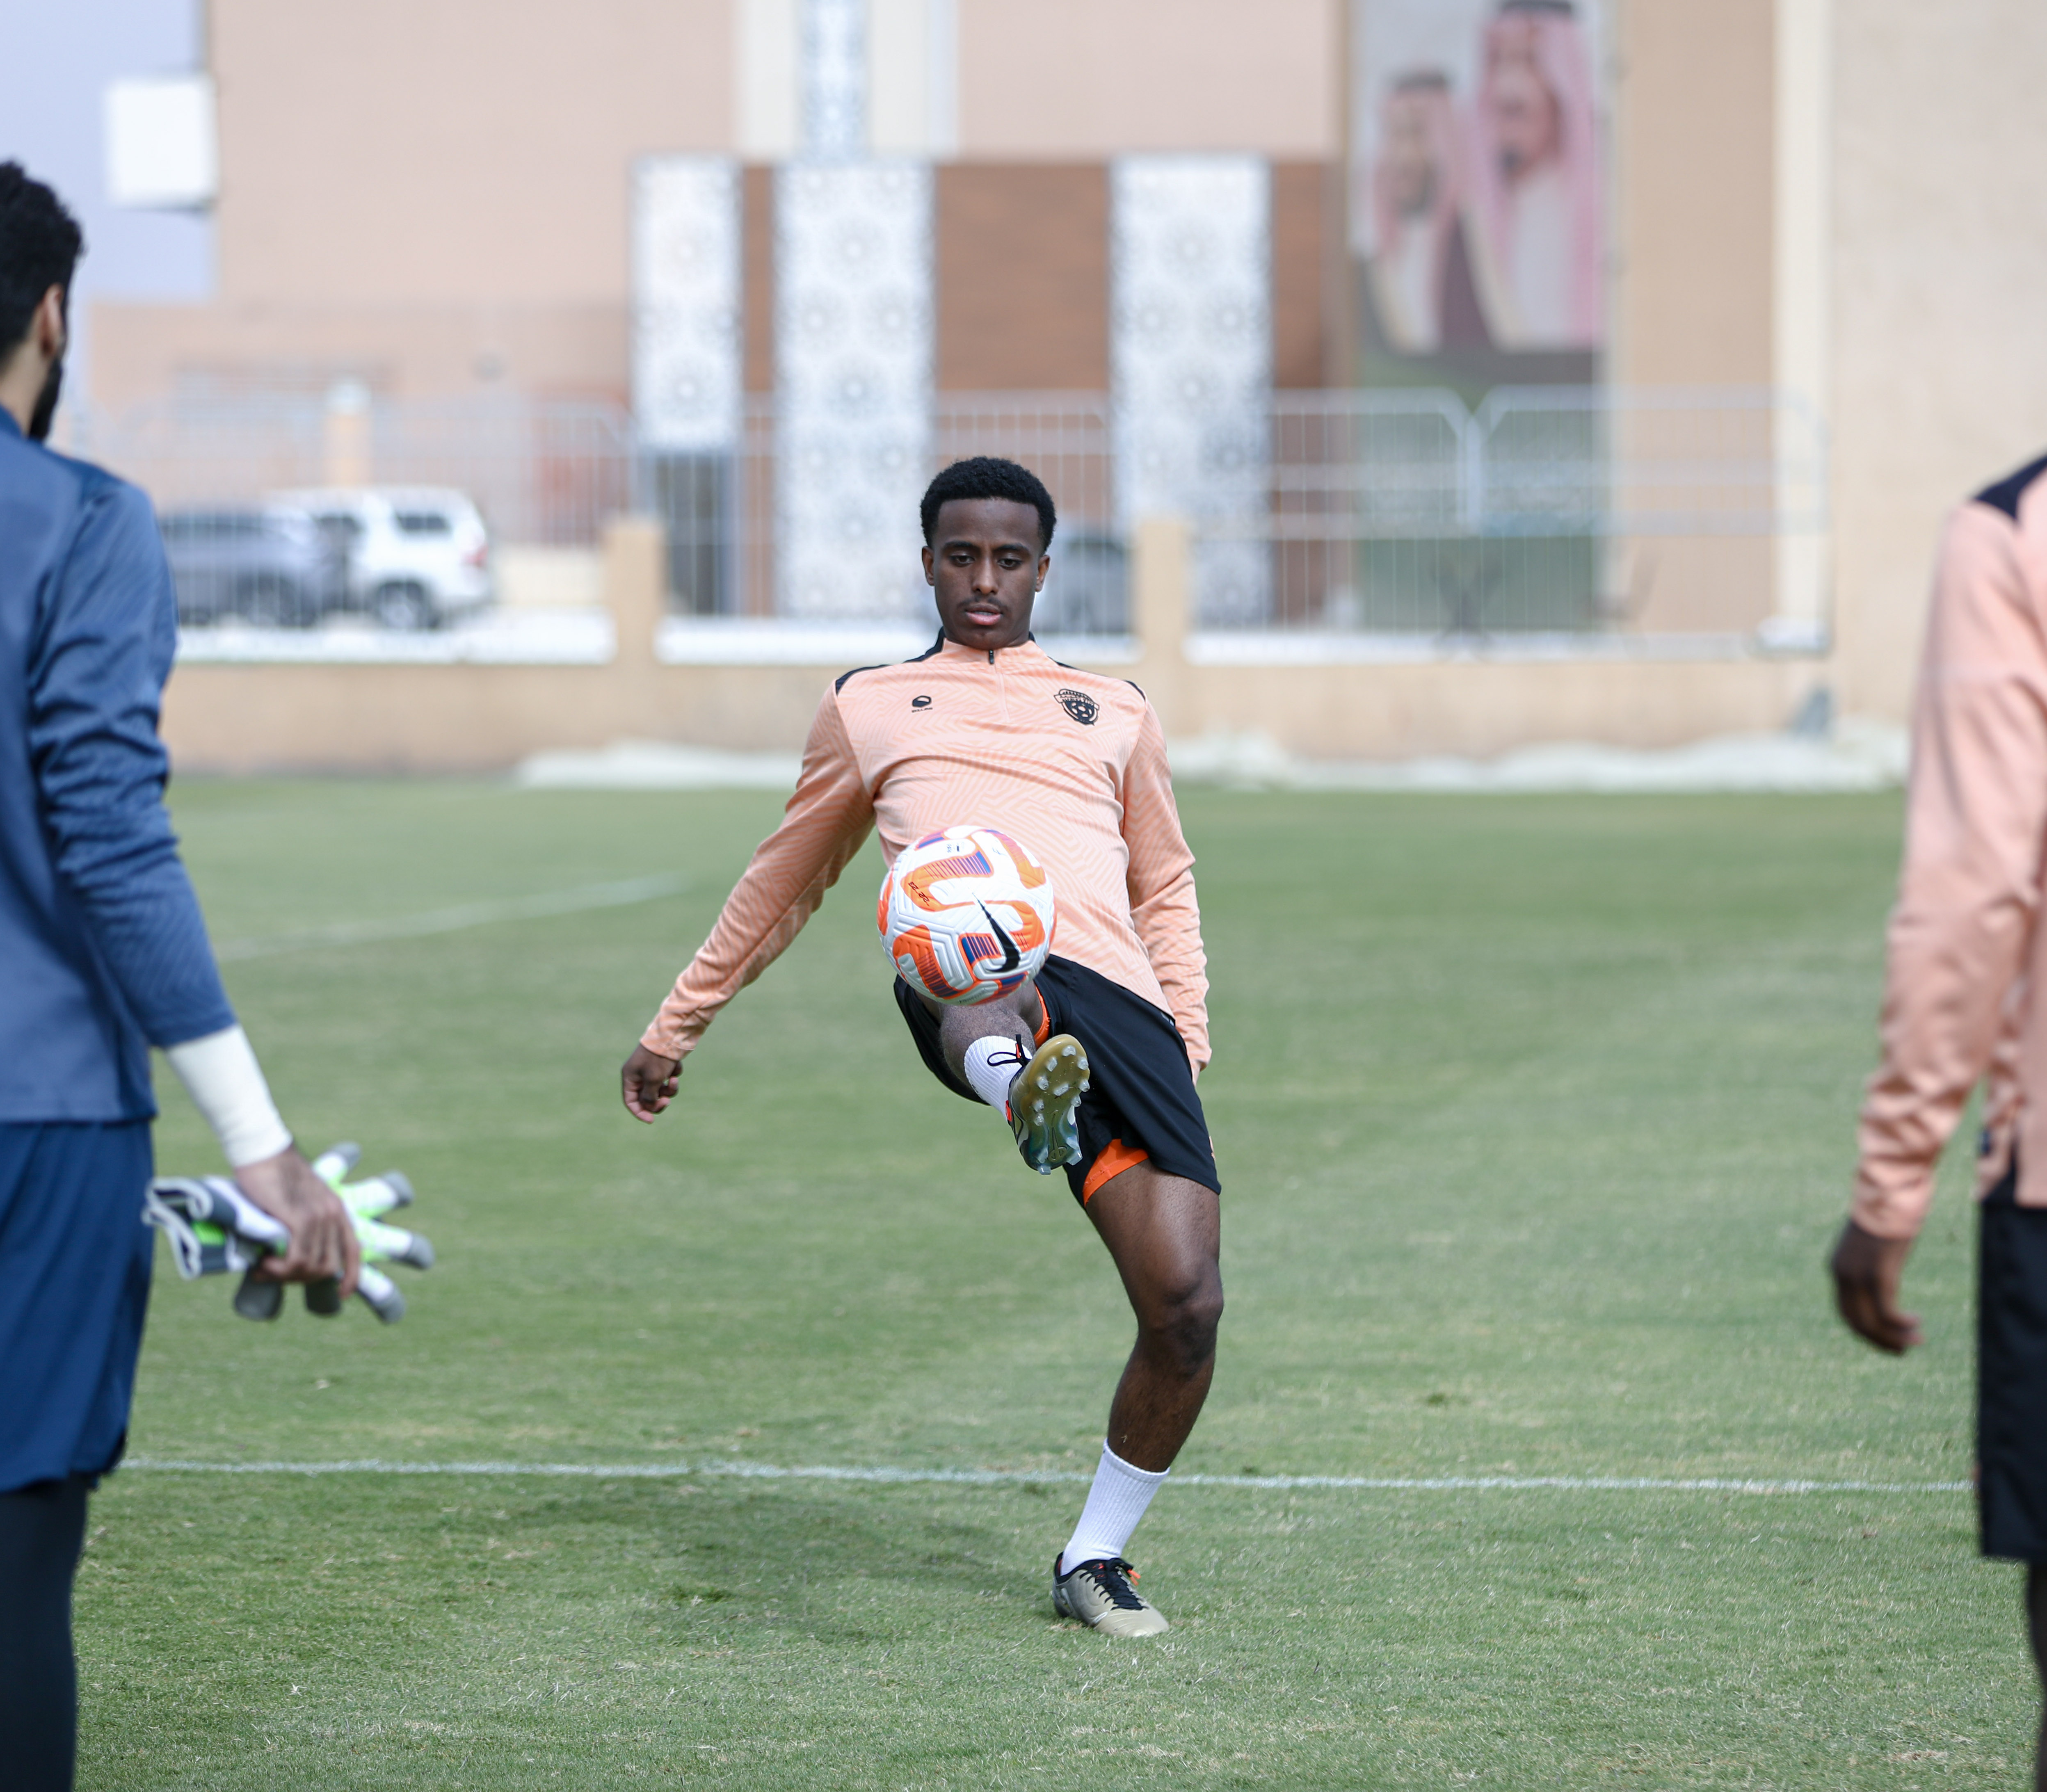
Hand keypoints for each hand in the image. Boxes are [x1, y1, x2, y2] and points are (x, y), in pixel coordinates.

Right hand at [234, 1146, 360, 1297]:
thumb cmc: (273, 1176)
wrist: (261, 1151)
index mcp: (337, 1210)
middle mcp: (333, 1215)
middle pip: (328, 1267)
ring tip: (264, 1269)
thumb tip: (292, 1258)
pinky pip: (297, 1260)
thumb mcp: (299, 1200)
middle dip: (302, 1279)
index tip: (344, 1295)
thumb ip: (303, 1224)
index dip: (352, 1276)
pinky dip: (279, 1270)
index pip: (354, 1251)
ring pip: (311, 1267)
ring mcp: (318, 1217)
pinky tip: (263, 1264)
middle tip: (275, 1274)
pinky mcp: (299, 1219)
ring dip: (285, 1276)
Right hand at [621, 1045, 680, 1121]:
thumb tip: (649, 1107)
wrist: (673, 1035)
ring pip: (660, 1089)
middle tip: (667, 1101)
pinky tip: (676, 1066)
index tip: (651, 1120)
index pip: (630, 1101)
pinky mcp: (663, 1065)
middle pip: (647, 1098)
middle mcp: (638, 1074)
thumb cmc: (659, 1058)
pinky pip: (668, 1078)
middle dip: (658, 1100)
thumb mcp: (653, 1080)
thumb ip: (649, 1097)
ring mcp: (651, 1069)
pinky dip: (673, 1075)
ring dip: (669, 1088)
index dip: (639, 1112)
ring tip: (674, 1079)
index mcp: (630, 1077)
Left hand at [1829, 1218, 1921, 1353]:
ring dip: (1893, 1337)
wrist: (1889, 1194)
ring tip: (1915, 1341)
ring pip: (1872, 1322)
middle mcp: (1842, 1274)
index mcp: (1837, 1268)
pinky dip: (1900, 1324)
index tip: (1887, 1341)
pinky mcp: (1878, 1274)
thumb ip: (1871, 1266)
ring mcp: (1858, 1275)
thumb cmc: (1887, 1217)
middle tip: (1902, 1351)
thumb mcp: (1873, 1247)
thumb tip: (1883, 1283)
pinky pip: (1887, 1312)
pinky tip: (1915, 1324)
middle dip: (1879, 1341)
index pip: (1846, 1312)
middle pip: (1856, 1322)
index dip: (1865, 1332)